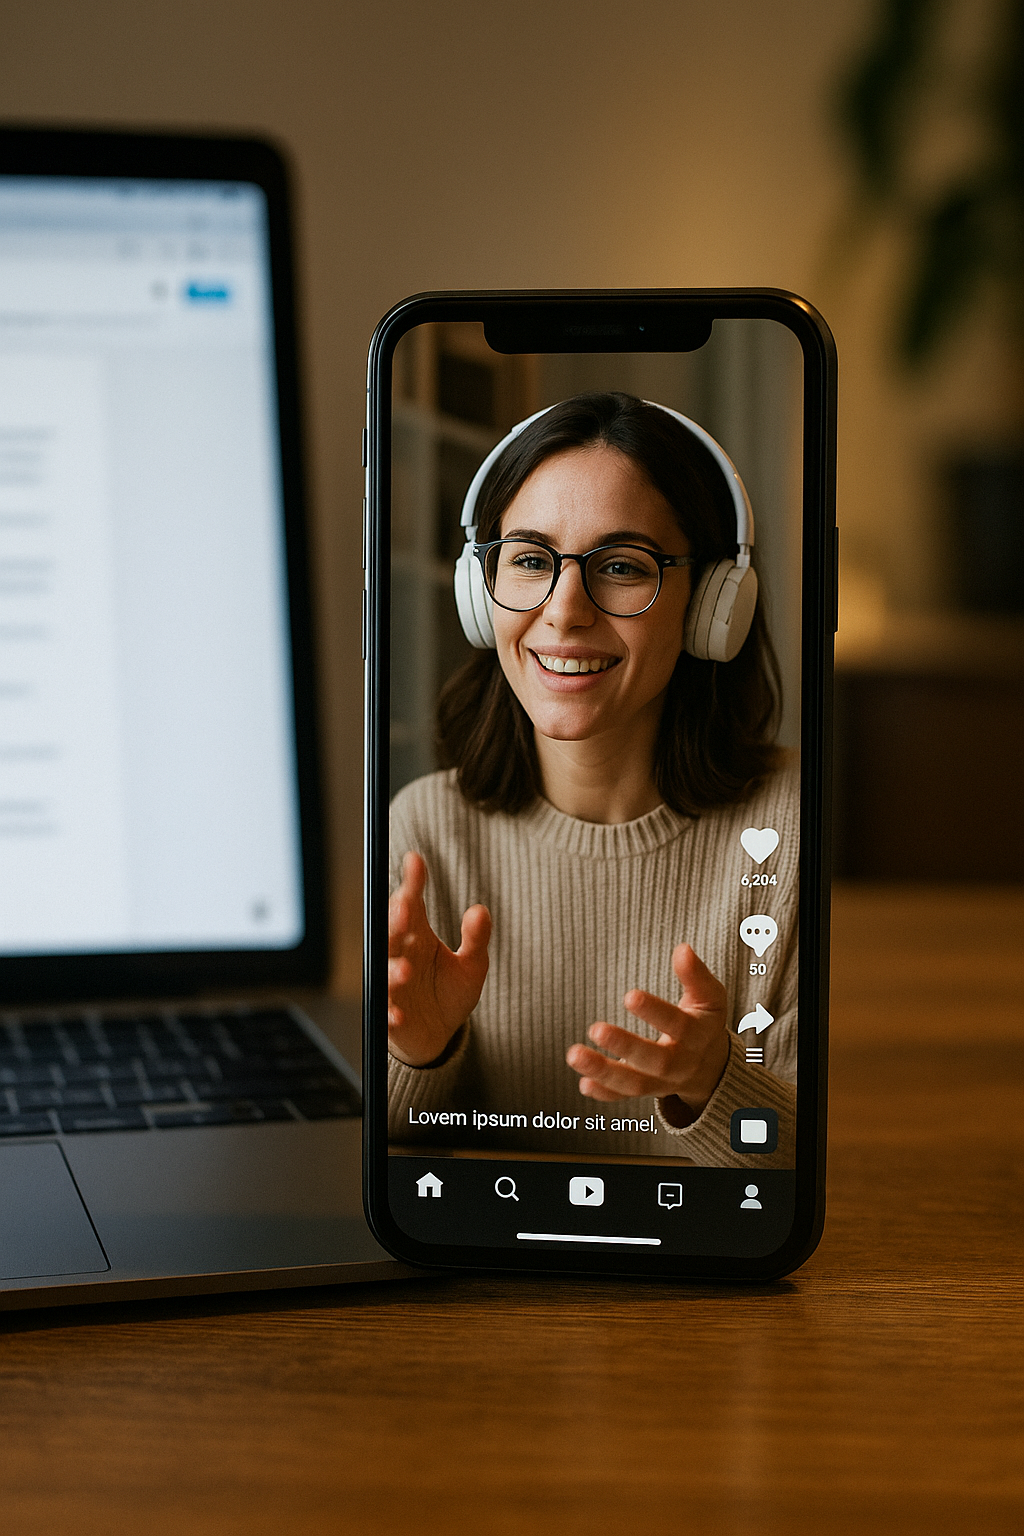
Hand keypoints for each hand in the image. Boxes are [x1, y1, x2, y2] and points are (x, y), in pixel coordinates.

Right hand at [388, 852, 490, 1066]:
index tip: (416, 862)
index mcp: (417, 935)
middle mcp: (400, 954)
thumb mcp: (473, 965)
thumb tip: (480, 910)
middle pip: (390, 932)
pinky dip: (390, 1013)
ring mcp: (393, 984)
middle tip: (406, 911)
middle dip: (395, 921)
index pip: (411, 903)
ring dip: (391, 971)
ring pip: (383, 971)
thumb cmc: (450, 991)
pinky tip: (399, 1014)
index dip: (412, 882)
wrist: (439, 1032)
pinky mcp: (390, 1013)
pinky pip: (385, 1011)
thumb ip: (476, 938)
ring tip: (406, 971)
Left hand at [566, 943, 729, 1118]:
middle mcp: (682, 1063)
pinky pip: (625, 1096)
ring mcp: (663, 1081)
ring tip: (574, 1054)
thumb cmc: (703, 1022)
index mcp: (698, 1036)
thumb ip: (696, 975)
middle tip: (596, 1028)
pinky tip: (584, 1083)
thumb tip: (683, 950)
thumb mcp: (710, 998)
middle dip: (625, 1046)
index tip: (629, 996)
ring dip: (604, 1071)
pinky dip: (605, 1093)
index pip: (679, 1025)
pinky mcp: (647, 1090)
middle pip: (655, 1061)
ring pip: (635, 1083)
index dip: (655, 1012)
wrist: (711, 1066)